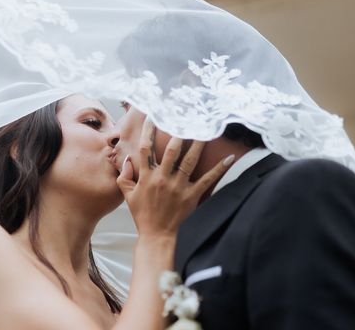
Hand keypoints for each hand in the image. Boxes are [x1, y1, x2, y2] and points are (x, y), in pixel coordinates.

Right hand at [117, 118, 234, 237]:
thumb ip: (124, 176)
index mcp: (146, 177)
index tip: (153, 116)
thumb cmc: (143, 216)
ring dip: (198, 144)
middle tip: (186, 119)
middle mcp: (162, 179)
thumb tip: (127, 159)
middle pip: (171, 150)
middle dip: (178, 133)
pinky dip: (219, 169)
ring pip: (189, 160)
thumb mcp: (128, 196)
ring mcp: (178, 187)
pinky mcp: (191, 196)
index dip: (148, 131)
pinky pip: (208, 180)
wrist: (157, 237)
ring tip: (206, 130)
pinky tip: (230, 158)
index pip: (145, 149)